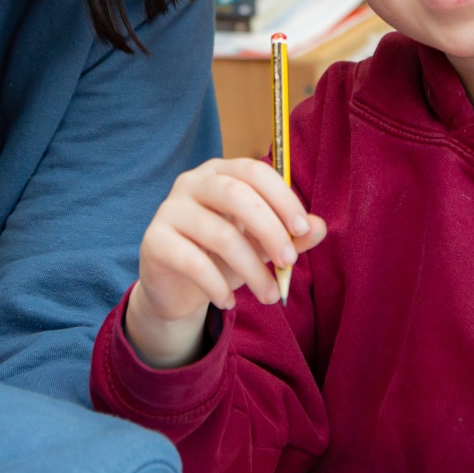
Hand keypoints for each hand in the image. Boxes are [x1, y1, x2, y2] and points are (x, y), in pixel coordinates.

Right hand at [124, 157, 326, 368]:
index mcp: (221, 173)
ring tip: (269, 295)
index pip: (254, 171)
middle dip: (270, 230)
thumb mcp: (260, 246)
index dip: (282, 197)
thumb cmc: (222, 257)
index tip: (304, 229)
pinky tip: (229, 301)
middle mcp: (192, 183)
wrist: (176, 288)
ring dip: (252, 269)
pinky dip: (217, 285)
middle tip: (290, 262)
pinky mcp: (154, 241)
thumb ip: (290, 235)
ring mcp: (169, 209)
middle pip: (236, 195)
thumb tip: (320, 227)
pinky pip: (193, 262)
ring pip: (220, 234)